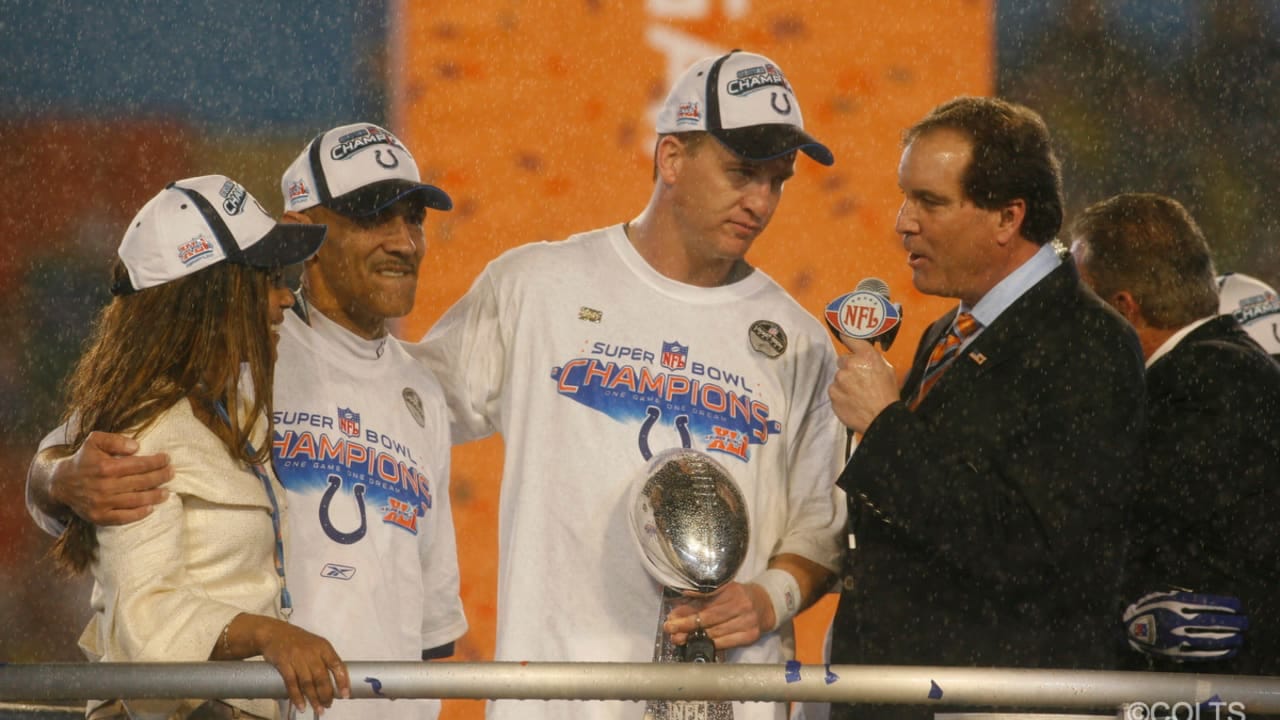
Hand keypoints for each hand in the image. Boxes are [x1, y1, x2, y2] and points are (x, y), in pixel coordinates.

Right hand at [51, 431, 172, 524]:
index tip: (167, 459)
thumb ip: (115, 440)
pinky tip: (150, 508)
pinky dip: (138, 514)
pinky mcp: (99, 516)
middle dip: (160, 477)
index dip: (156, 462)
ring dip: (154, 496)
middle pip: (141, 483)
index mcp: (106, 467)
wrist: (60, 483)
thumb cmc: (83, 459)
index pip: (139, 465)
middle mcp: (105, 486)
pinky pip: (123, 517)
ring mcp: (102, 503)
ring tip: (167, 492)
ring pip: (135, 501)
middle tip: (171, 473)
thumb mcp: (94, 441)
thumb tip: (136, 446)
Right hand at [254, 618, 350, 713]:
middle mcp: (312, 652)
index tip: (345, 694)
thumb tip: (335, 681)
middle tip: (328, 705)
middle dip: (326, 694)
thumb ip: (325, 660)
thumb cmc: (298, 641)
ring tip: (319, 709)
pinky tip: (301, 706)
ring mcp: (297, 657)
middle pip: (322, 677)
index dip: (342, 681)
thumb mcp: (316, 645)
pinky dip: (297, 697)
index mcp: (324, 647)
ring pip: (308, 682)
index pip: (337, 665)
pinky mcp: (283, 663)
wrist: (274, 633)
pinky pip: (292, 683)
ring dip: (314, 699)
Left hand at [663, 581, 766, 650]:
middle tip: (670, 629)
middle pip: (708, 618)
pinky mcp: (750, 636)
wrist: (764, 605)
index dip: (687, 610)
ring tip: (679, 638)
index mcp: (732, 590)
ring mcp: (747, 622)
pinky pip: (725, 643)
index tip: (672, 616)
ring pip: (715, 632)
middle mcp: (741, 605)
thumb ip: (701, 597)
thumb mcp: (722, 591)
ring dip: (694, 637)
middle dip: (686, 625)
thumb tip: (677, 606)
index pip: (705, 601)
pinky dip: (710, 644)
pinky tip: (698, 644)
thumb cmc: (738, 597)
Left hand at [828, 337, 899, 433]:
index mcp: (866, 356)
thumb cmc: (888, 395)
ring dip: (844, 383)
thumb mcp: (888, 370)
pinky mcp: (833, 393)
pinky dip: (840, 395)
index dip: (847, 337)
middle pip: (842, 361)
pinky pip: (834, 391)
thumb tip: (862, 354)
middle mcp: (850, 365)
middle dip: (849, 368)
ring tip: (857, 394)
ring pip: (838, 377)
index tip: (843, 335)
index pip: (851, 339)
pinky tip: (852, 401)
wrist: (881, 419)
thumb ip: (873, 359)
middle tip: (859, 380)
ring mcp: (839, 380)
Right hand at [1123, 591, 1248, 661]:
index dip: (1226, 605)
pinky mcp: (1178, 653)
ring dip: (1230, 638)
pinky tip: (1230, 649)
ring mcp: (1178, 638)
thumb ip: (1184, 597)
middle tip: (1245, 622)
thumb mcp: (1163, 596)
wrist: (1130, 631)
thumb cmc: (1149, 610)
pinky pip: (1204, 653)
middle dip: (1233, 622)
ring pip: (1211, 639)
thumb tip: (1212, 604)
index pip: (1208, 603)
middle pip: (1213, 622)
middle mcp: (1177, 620)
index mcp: (1174, 603)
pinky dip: (1220, 652)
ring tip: (1240, 637)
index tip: (1238, 606)